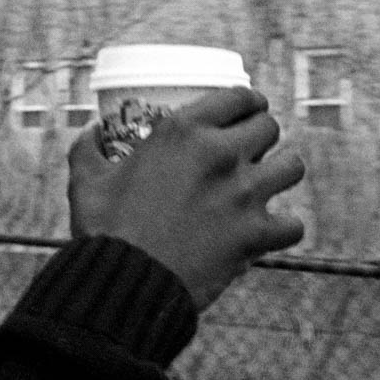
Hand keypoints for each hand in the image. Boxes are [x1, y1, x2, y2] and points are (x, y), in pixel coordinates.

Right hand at [67, 86, 305, 309]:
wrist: (127, 282)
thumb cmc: (105, 229)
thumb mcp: (86, 180)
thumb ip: (87, 149)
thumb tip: (91, 132)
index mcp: (182, 132)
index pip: (238, 97)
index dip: (248, 102)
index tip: (249, 110)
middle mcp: (221, 154)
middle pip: (269, 127)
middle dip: (263, 136)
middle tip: (253, 149)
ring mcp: (243, 194)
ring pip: (292, 166)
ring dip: (281, 173)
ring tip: (268, 183)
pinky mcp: (256, 234)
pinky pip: (293, 224)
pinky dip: (284, 229)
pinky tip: (270, 231)